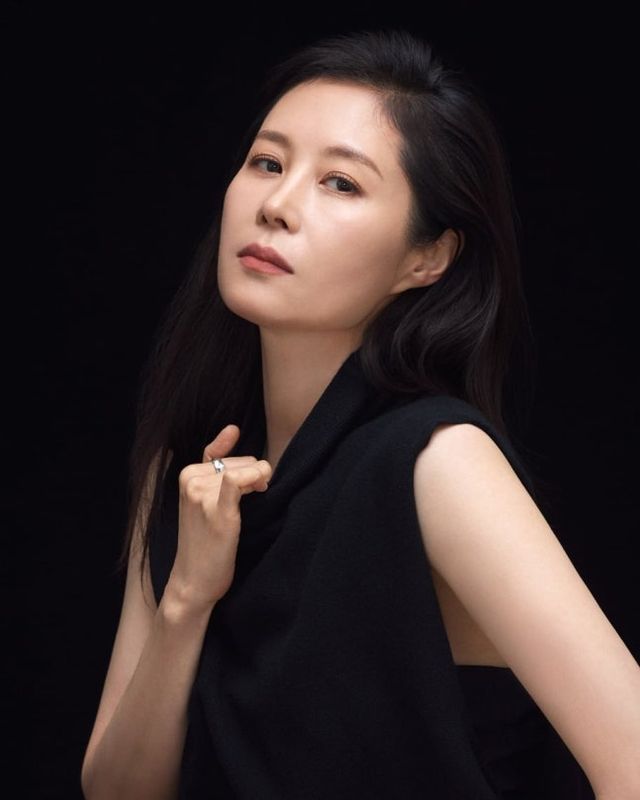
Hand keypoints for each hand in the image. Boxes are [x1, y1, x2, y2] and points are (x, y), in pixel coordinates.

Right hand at [168, 424, 271, 612]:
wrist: (193, 581)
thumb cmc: (203, 541)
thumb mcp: (203, 498)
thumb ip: (214, 464)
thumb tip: (233, 427)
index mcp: (186, 474)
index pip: (223, 453)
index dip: (243, 466)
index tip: (248, 483)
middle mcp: (190, 480)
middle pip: (238, 461)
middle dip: (252, 474)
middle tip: (256, 494)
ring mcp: (200, 494)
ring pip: (243, 469)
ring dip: (258, 480)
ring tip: (258, 496)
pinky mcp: (216, 510)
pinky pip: (238, 480)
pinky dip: (254, 479)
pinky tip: (259, 489)